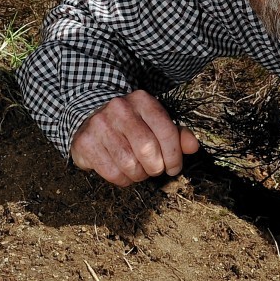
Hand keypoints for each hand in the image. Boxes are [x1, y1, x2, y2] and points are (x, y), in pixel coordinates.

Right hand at [70, 90, 199, 186]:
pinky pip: (113, 173)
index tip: (174, 168)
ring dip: (139, 175)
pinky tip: (123, 172)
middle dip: (156, 167)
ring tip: (138, 170)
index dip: (174, 156)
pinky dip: (123, 180)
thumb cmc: (130, 124)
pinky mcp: (86, 143)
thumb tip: (193, 147)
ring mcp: (100, 125)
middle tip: (155, 169)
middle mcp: (119, 109)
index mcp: (142, 100)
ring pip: (130, 165)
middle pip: (147, 150)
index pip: (166, 131)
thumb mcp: (154, 122)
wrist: (89, 117)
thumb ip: (176, 134)